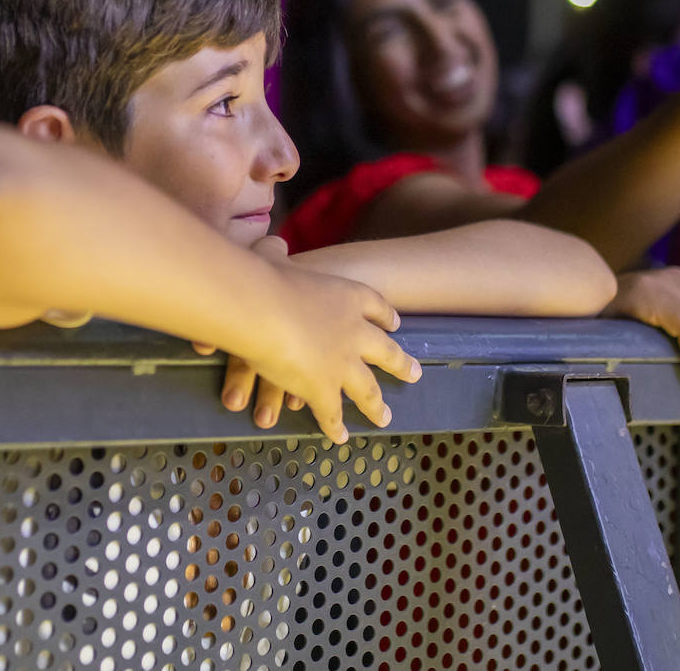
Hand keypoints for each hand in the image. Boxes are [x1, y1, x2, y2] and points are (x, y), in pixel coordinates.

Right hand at [224, 247, 418, 442]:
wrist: (264, 309)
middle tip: (415, 373)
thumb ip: (276, 252)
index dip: (386, 316)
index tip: (396, 323)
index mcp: (348, 296)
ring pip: (367, 389)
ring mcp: (343, 363)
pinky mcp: (323, 388)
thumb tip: (273, 242)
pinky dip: (336, 426)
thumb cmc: (268, 277)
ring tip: (385, 417)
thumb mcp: (274, 258)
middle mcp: (355, 331)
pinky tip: (342, 437)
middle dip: (401, 363)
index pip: (376, 305)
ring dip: (376, 405)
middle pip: (385, 350)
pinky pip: (332, 412)